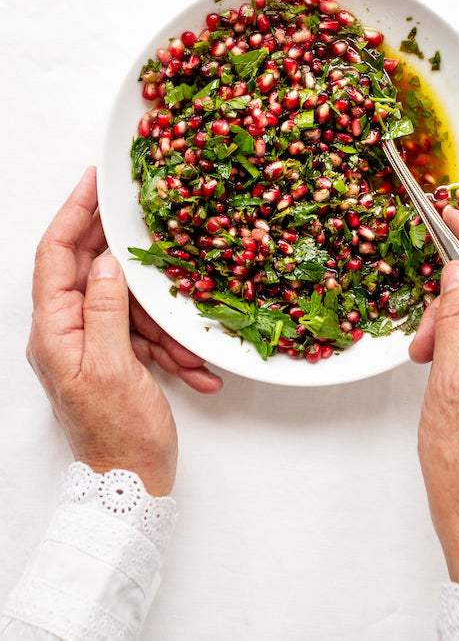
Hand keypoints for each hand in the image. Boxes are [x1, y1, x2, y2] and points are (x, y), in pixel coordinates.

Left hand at [27, 166, 222, 495]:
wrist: (131, 488)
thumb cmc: (117, 435)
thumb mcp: (112, 366)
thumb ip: (106, 308)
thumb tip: (106, 261)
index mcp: (54, 330)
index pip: (55, 255)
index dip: (74, 213)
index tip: (94, 180)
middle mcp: (67, 332)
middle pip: (93, 273)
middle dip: (129, 261)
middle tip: (154, 228)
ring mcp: (92, 345)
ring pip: (126, 306)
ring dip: (162, 321)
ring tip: (186, 346)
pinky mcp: (116, 359)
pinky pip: (142, 335)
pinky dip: (169, 345)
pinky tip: (194, 367)